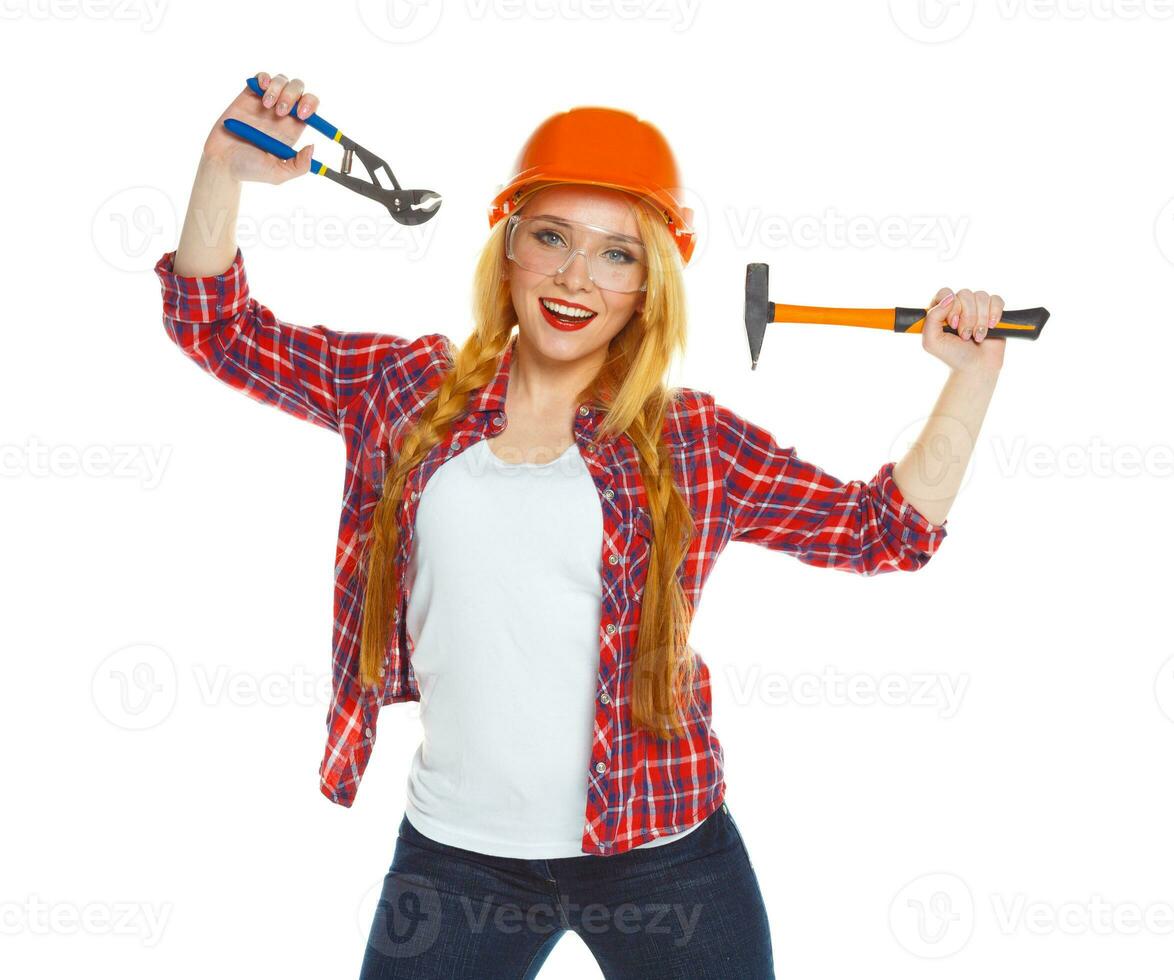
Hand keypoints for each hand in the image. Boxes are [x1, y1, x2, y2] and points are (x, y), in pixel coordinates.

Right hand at [201, 70, 319, 183]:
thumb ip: (299, 166)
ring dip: (278, 88)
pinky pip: (262, 77)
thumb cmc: (250, 169)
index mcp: (292, 130)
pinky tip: (261, 89)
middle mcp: (281, 114)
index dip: (311, 105)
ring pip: (282, 80)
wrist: (222, 161)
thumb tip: (312, 147)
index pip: (310, 109)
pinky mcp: (248, 96)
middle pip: (299, 90)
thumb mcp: (278, 174)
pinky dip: (264, 78)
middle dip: (293, 95)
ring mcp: (265, 103)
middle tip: (281, 111)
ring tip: (266, 105)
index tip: (302, 114)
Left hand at [921, 287, 1006, 374]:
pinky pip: (996, 300)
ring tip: (977, 336)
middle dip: (967, 317)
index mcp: (941, 310)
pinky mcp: (993, 310)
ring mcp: (976, 307)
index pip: (945, 293)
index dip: (951, 306)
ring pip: (981, 297)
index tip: (953, 324)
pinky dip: (994, 314)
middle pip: (965, 294)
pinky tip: (991, 327)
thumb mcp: (932, 341)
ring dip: (980, 320)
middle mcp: (958, 305)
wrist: (976, 367)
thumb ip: (932, 318)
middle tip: (965, 336)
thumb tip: (949, 298)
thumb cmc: (952, 355)